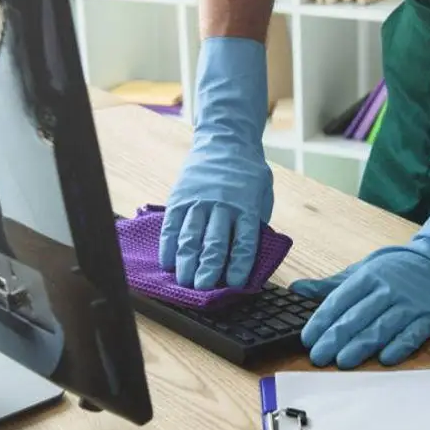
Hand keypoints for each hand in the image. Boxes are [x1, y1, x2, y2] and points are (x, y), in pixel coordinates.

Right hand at [160, 37, 273, 289]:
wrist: (225, 140)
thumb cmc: (247, 173)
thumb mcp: (262, 194)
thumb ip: (255, 222)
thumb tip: (249, 255)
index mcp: (246, 207)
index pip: (243, 241)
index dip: (238, 265)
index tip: (234, 284)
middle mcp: (222, 205)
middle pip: (214, 242)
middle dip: (207, 268)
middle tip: (202, 288)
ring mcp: (198, 201)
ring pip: (190, 236)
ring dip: (186, 261)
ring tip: (183, 281)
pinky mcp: (180, 197)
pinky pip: (172, 225)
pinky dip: (169, 245)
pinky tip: (167, 262)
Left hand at [292, 192, 429, 367]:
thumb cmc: (395, 269)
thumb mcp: (362, 270)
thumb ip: (330, 285)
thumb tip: (296, 290)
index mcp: (367, 277)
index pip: (340, 300)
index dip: (322, 320)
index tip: (308, 338)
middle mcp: (387, 290)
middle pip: (357, 317)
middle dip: (335, 338)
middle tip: (318, 357)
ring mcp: (409, 304)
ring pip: (381, 327)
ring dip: (361, 346)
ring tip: (343, 362)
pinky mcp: (429, 317)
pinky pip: (413, 334)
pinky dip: (399, 346)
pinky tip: (386, 359)